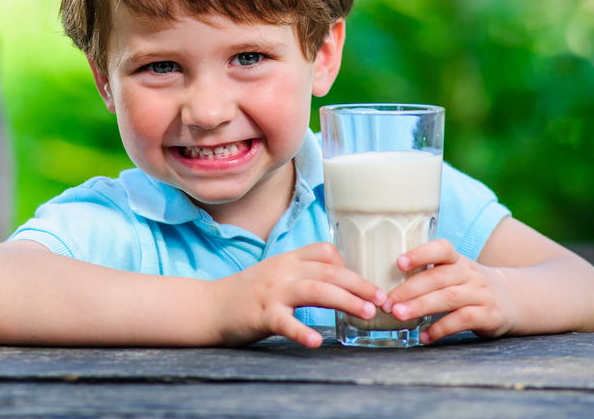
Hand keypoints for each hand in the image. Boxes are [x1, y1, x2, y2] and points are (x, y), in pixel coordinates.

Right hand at [212, 242, 385, 347]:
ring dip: (346, 300)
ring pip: (316, 290)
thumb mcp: (276, 273)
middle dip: (360, 284)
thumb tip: (338, 281)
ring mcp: (272, 292)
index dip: (350, 266)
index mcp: (287, 259)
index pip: (325, 251)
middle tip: (383, 300)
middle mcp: (283, 271)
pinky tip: (316, 341)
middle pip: (329, 271)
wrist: (210, 307)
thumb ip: (302, 273)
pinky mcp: (260, 314)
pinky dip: (301, 331)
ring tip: (367, 313)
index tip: (368, 285)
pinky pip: (285, 322)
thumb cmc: (247, 293)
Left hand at [383, 239, 518, 343]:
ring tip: (399, 315)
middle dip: (410, 289)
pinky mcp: (489, 315)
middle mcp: (470, 274)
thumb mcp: (455, 273)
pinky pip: (462, 320)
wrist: (513, 300)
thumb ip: (429, 274)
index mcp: (458, 260)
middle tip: (388, 302)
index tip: (399, 262)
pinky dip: (441, 329)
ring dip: (421, 307)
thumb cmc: (470, 286)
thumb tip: (385, 284)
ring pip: (449, 298)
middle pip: (438, 278)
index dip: (421, 253)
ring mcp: (481, 294)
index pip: (442, 249)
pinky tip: (424, 336)